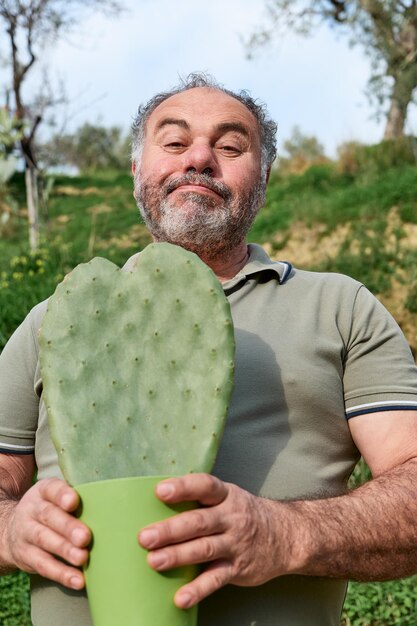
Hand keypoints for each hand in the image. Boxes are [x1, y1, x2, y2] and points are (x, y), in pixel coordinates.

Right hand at [5, 478, 90, 588]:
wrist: (12, 528)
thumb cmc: (51, 509)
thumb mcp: (56, 497)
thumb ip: (79, 499)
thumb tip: (114, 509)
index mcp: (43, 491)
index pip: (52, 489)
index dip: (62, 495)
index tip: (74, 502)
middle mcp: (31, 510)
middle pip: (49, 516)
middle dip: (67, 527)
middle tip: (85, 537)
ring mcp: (25, 533)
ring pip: (44, 541)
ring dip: (65, 551)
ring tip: (83, 558)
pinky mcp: (25, 556)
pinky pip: (43, 566)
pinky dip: (61, 574)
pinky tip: (77, 579)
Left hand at [138, 474, 288, 608]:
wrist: (286, 536)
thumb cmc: (245, 514)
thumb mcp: (228, 498)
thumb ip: (201, 501)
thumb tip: (156, 505)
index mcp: (226, 496)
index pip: (205, 486)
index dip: (183, 487)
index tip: (161, 491)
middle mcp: (231, 518)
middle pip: (199, 522)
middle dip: (171, 530)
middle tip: (146, 537)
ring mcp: (235, 544)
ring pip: (204, 549)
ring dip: (178, 556)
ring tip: (154, 562)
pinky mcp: (238, 568)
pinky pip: (216, 579)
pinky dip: (198, 590)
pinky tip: (181, 597)